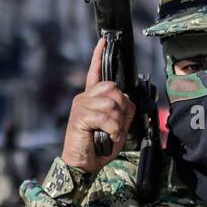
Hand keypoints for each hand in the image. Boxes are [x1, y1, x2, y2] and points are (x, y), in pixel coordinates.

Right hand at [61, 37, 133, 174]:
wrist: (84, 165)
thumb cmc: (99, 147)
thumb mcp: (117, 126)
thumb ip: (122, 110)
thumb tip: (126, 98)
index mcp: (91, 98)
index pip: (95, 73)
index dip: (99, 57)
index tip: (103, 42)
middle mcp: (84, 98)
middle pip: (112, 88)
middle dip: (121, 107)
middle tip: (117, 125)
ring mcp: (80, 106)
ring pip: (111, 103)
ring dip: (117, 122)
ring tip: (111, 133)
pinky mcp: (79, 117)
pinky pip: (105, 116)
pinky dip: (112, 129)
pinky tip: (106, 136)